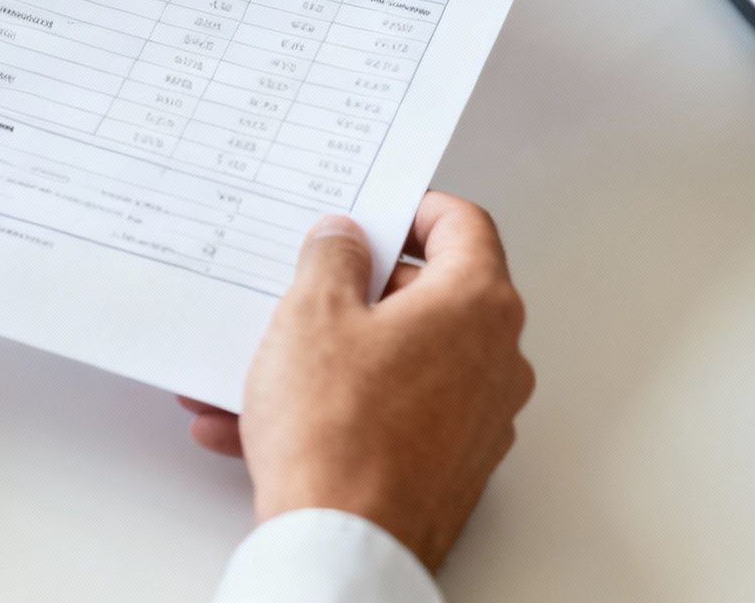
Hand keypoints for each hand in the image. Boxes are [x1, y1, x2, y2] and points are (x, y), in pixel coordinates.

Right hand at [181, 194, 534, 569]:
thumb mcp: (312, 315)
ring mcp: (478, 418)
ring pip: (400, 362)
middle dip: (358, 292)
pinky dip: (335, 410)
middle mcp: (495, 360)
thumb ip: (331, 259)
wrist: (343, 545)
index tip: (375, 216)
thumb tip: (342, 240)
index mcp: (476, 304)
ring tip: (263, 369)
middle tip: (308, 288)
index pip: (464, 225)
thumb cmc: (339, 435)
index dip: (413, 209)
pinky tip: (259, 425)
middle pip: (432, 295)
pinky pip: (389, 416)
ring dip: (332, 358)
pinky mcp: (450, 466)